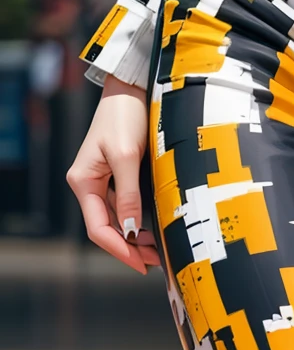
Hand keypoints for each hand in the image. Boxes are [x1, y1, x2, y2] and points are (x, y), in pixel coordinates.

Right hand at [67, 76, 159, 273]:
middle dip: (129, 245)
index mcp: (83, 181)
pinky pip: (123, 201)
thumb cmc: (124, 115)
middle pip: (106, 225)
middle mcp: (88, 182)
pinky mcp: (115, 170)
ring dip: (133, 233)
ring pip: (116, 215)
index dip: (119, 249)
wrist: (130, 86)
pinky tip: (149, 225)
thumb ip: (128, 194)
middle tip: (154, 261)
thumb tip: (130, 229)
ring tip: (155, 249)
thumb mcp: (127, 155)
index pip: (98, 227)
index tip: (140, 263)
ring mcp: (101, 177)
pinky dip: (135, 216)